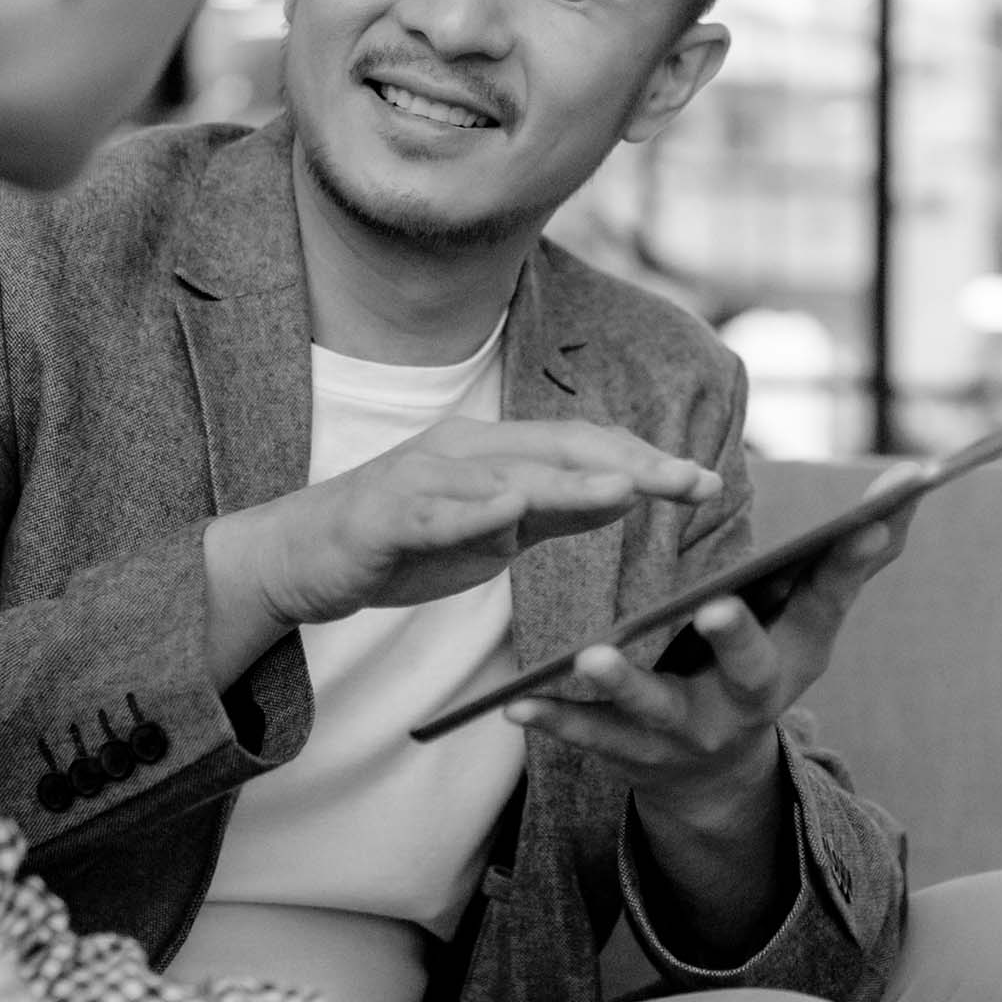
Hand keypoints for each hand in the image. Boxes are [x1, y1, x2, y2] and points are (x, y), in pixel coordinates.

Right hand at [206, 419, 718, 635]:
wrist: (300, 557)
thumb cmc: (402, 542)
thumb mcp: (494, 530)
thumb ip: (555, 510)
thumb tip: (627, 490)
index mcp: (492, 451)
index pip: (581, 444)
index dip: (643, 457)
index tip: (702, 478)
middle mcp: (461, 450)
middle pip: (557, 449)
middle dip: (630, 463)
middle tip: (691, 480)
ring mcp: (420, 479)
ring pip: (505, 476)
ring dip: (569, 481)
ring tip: (628, 487)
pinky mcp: (384, 517)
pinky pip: (433, 514)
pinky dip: (473, 511)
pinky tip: (512, 512)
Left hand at [506, 463, 922, 826]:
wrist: (714, 773)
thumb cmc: (764, 659)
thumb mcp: (810, 614)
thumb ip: (853, 551)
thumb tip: (915, 477)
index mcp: (799, 651)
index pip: (831, 596)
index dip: (852, 558)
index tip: (870, 515)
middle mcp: (751, 698)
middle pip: (751, 669)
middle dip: (737, 639)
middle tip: (717, 606)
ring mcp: (692, 732)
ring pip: (657, 711)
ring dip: (624, 685)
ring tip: (588, 656)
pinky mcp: (634, 755)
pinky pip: (591, 739)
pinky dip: (557, 721)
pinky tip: (518, 702)